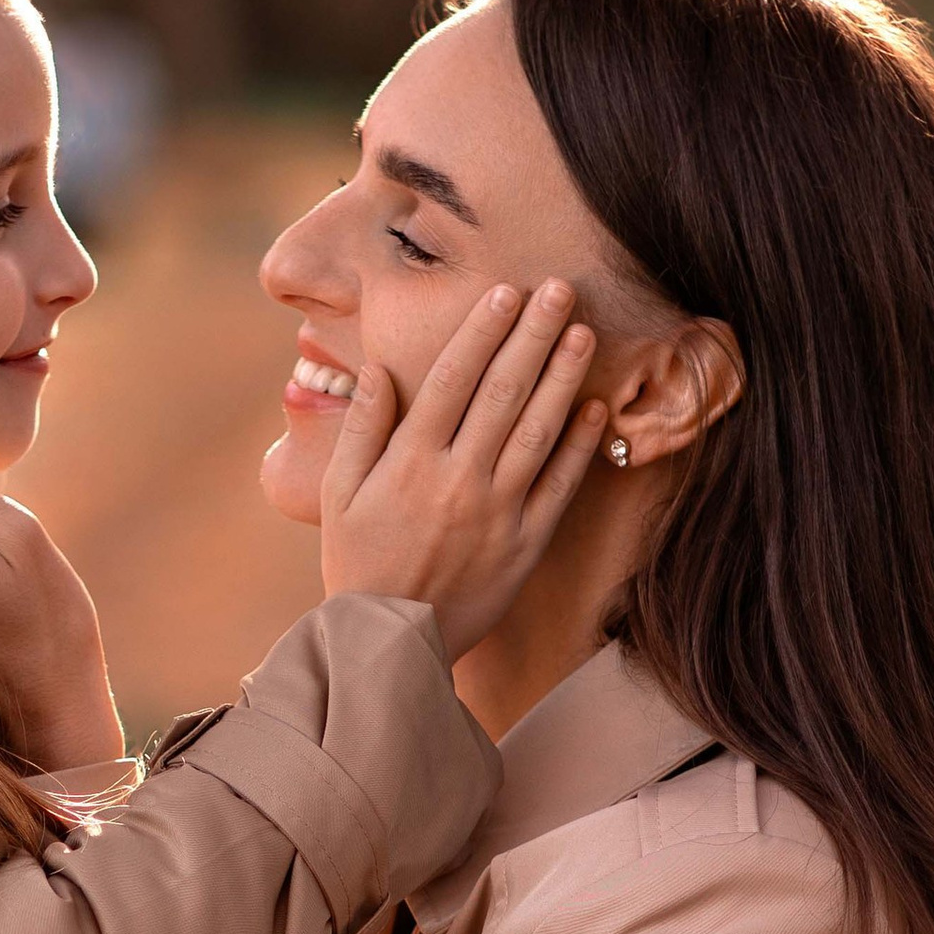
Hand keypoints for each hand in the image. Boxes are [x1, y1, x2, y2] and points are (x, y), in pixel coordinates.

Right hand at [319, 282, 606, 660]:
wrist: (389, 644)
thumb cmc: (358, 565)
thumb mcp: (338, 495)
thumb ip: (362, 430)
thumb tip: (381, 370)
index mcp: (411, 462)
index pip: (453, 380)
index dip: (483, 331)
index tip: (506, 292)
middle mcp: (459, 480)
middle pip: (504, 392)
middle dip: (534, 335)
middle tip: (560, 289)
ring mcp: (498, 513)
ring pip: (538, 431)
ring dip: (564, 377)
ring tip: (584, 333)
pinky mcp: (525, 544)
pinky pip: (559, 487)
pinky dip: (580, 447)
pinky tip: (595, 409)